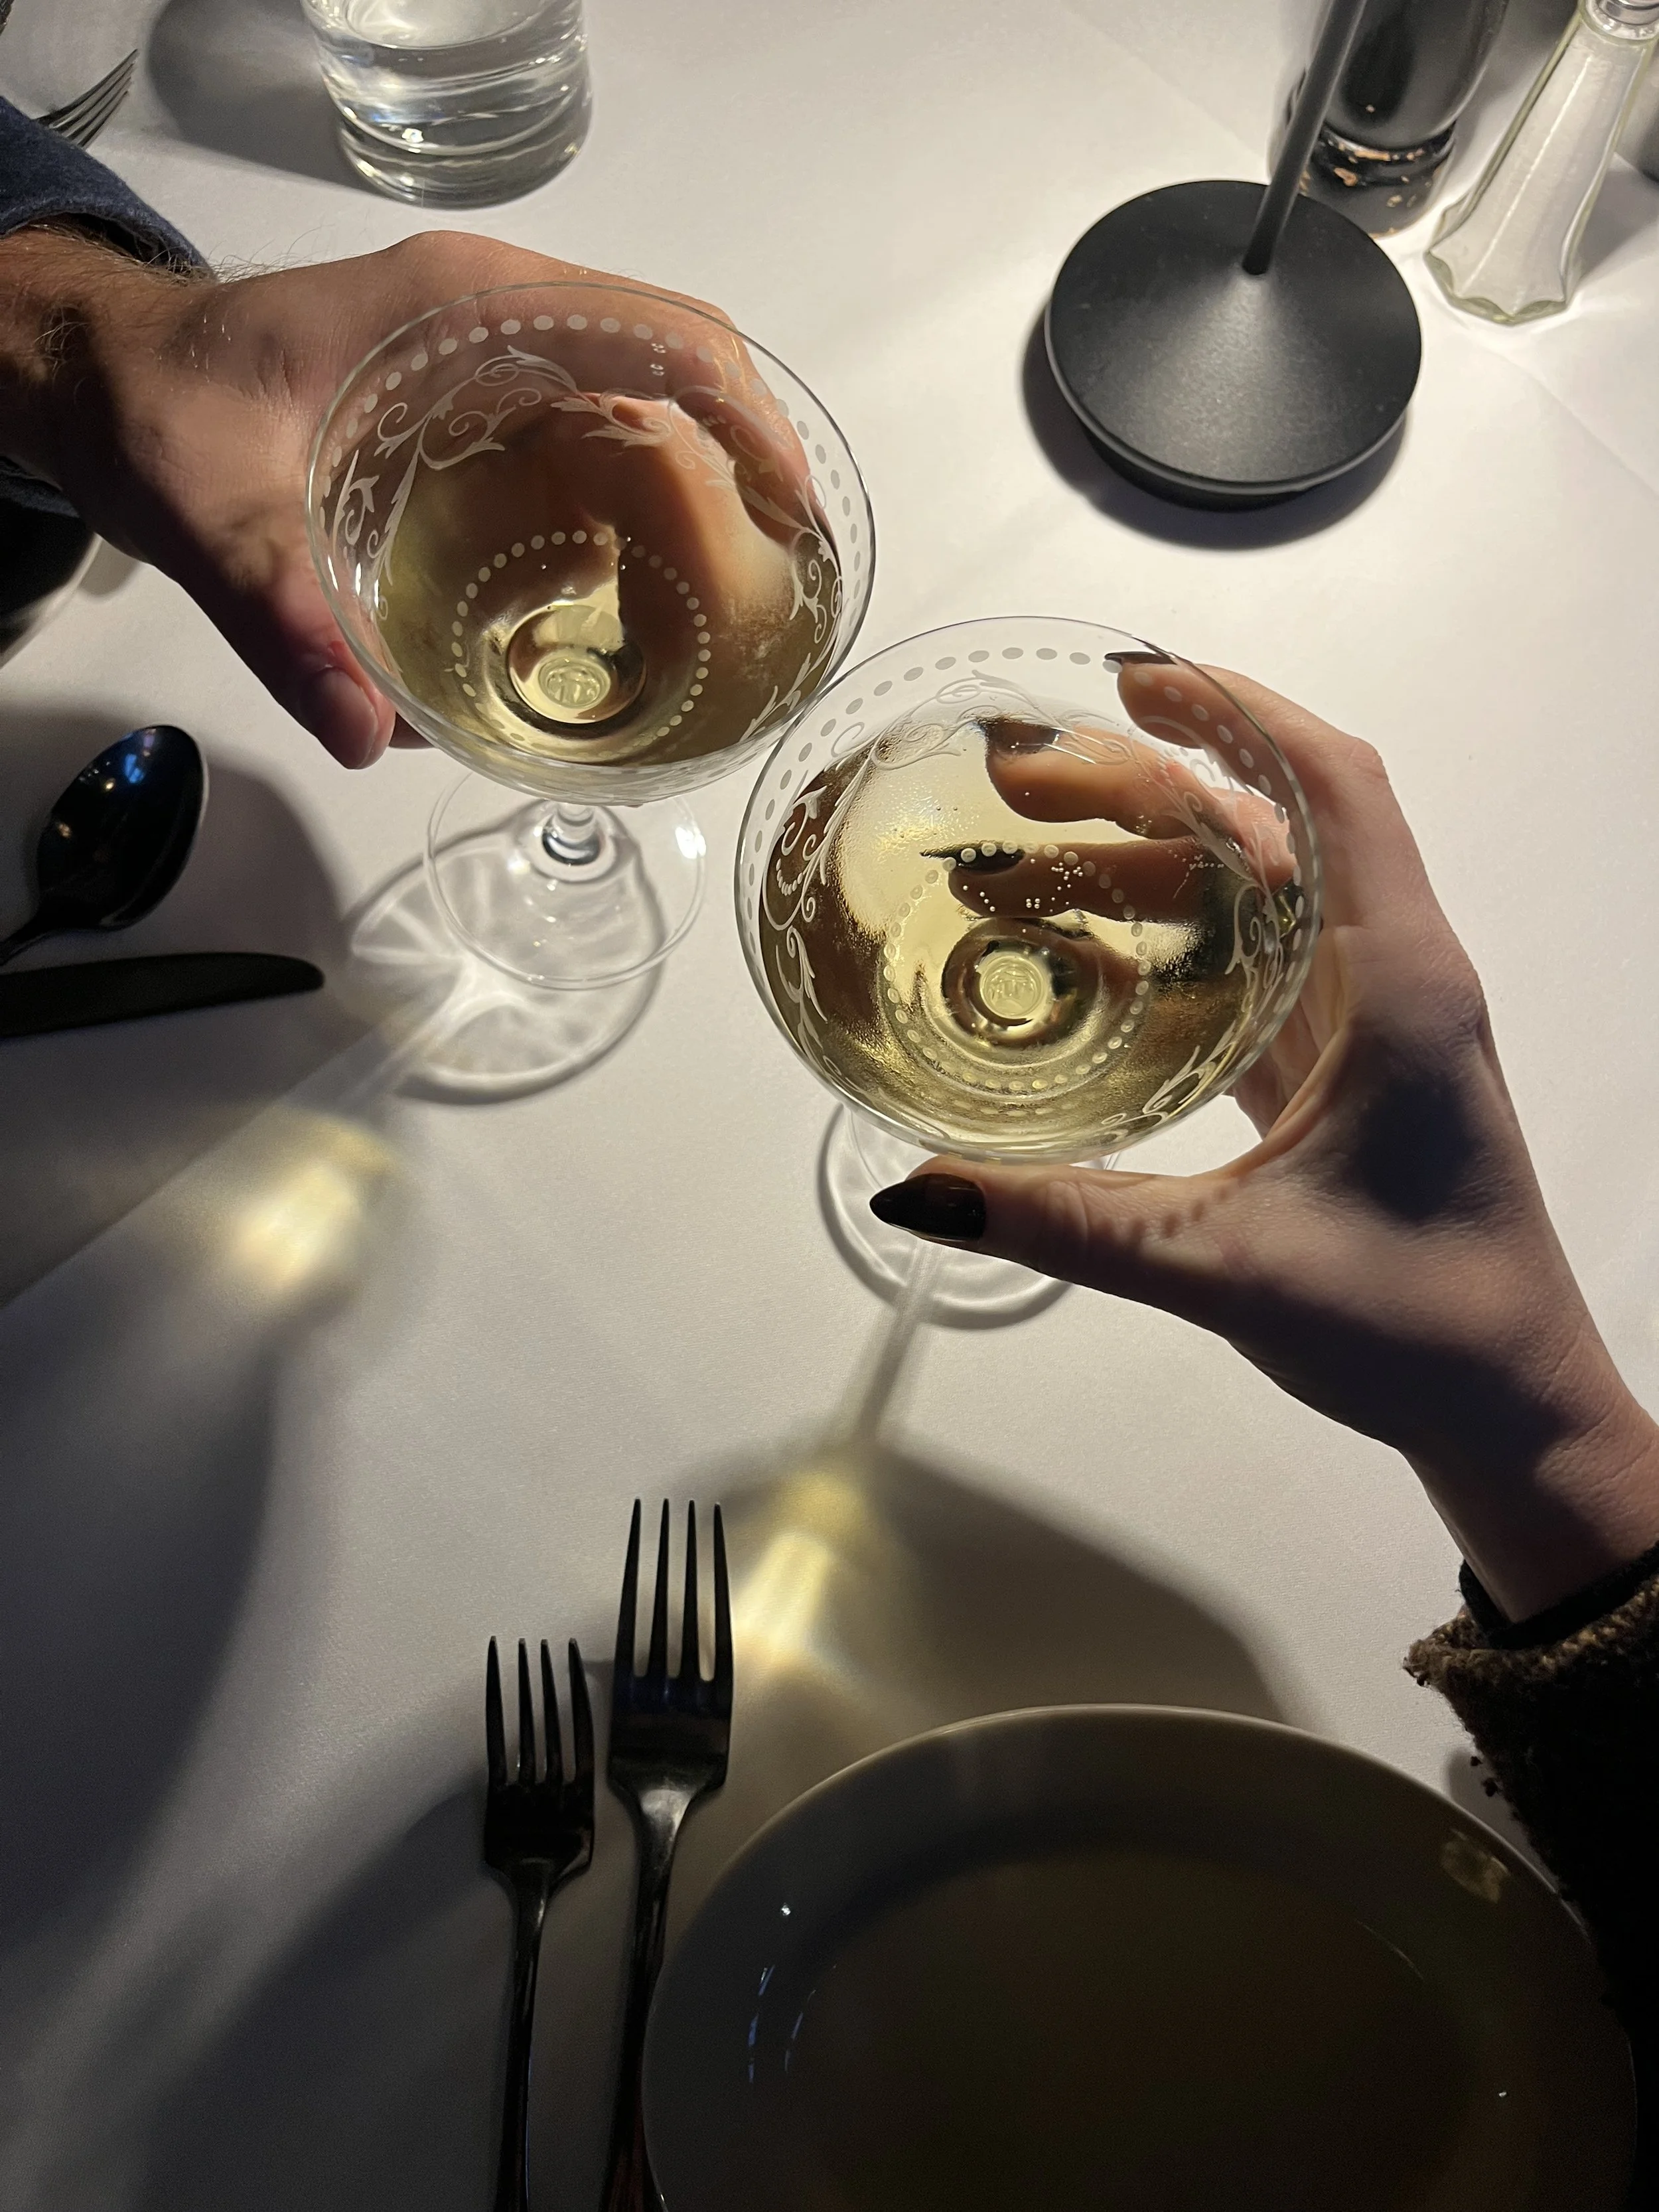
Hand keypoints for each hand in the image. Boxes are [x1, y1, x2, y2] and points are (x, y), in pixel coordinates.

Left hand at [0, 229, 751, 767]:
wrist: (109, 376)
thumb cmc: (160, 405)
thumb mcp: (205, 509)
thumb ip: (281, 618)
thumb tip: (368, 734)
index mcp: (461, 313)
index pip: (659, 339)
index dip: (748, 424)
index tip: (793, 518)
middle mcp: (498, 333)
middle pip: (672, 394)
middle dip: (734, 499)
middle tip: (761, 617)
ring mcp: (495, 378)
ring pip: (639, 437)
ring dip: (685, 530)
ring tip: (710, 639)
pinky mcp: (479, 426)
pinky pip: (587, 471)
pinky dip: (623, 545)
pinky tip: (617, 626)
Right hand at [876, 664, 1658, 1619]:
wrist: (1509, 1406)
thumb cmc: (1416, 1326)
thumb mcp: (1225, 1268)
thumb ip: (1065, 1224)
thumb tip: (914, 1185)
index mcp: (1399, 985)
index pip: (1334, 791)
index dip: (1240, 713)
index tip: (1132, 679)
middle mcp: (1394, 980)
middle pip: (1283, 830)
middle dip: (1157, 783)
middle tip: (1028, 776)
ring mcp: (1372, 1026)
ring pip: (1267, 900)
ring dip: (1161, 867)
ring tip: (1031, 863)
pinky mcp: (1345, 1074)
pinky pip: (1259, 971)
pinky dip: (1180, 944)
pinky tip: (1089, 956)